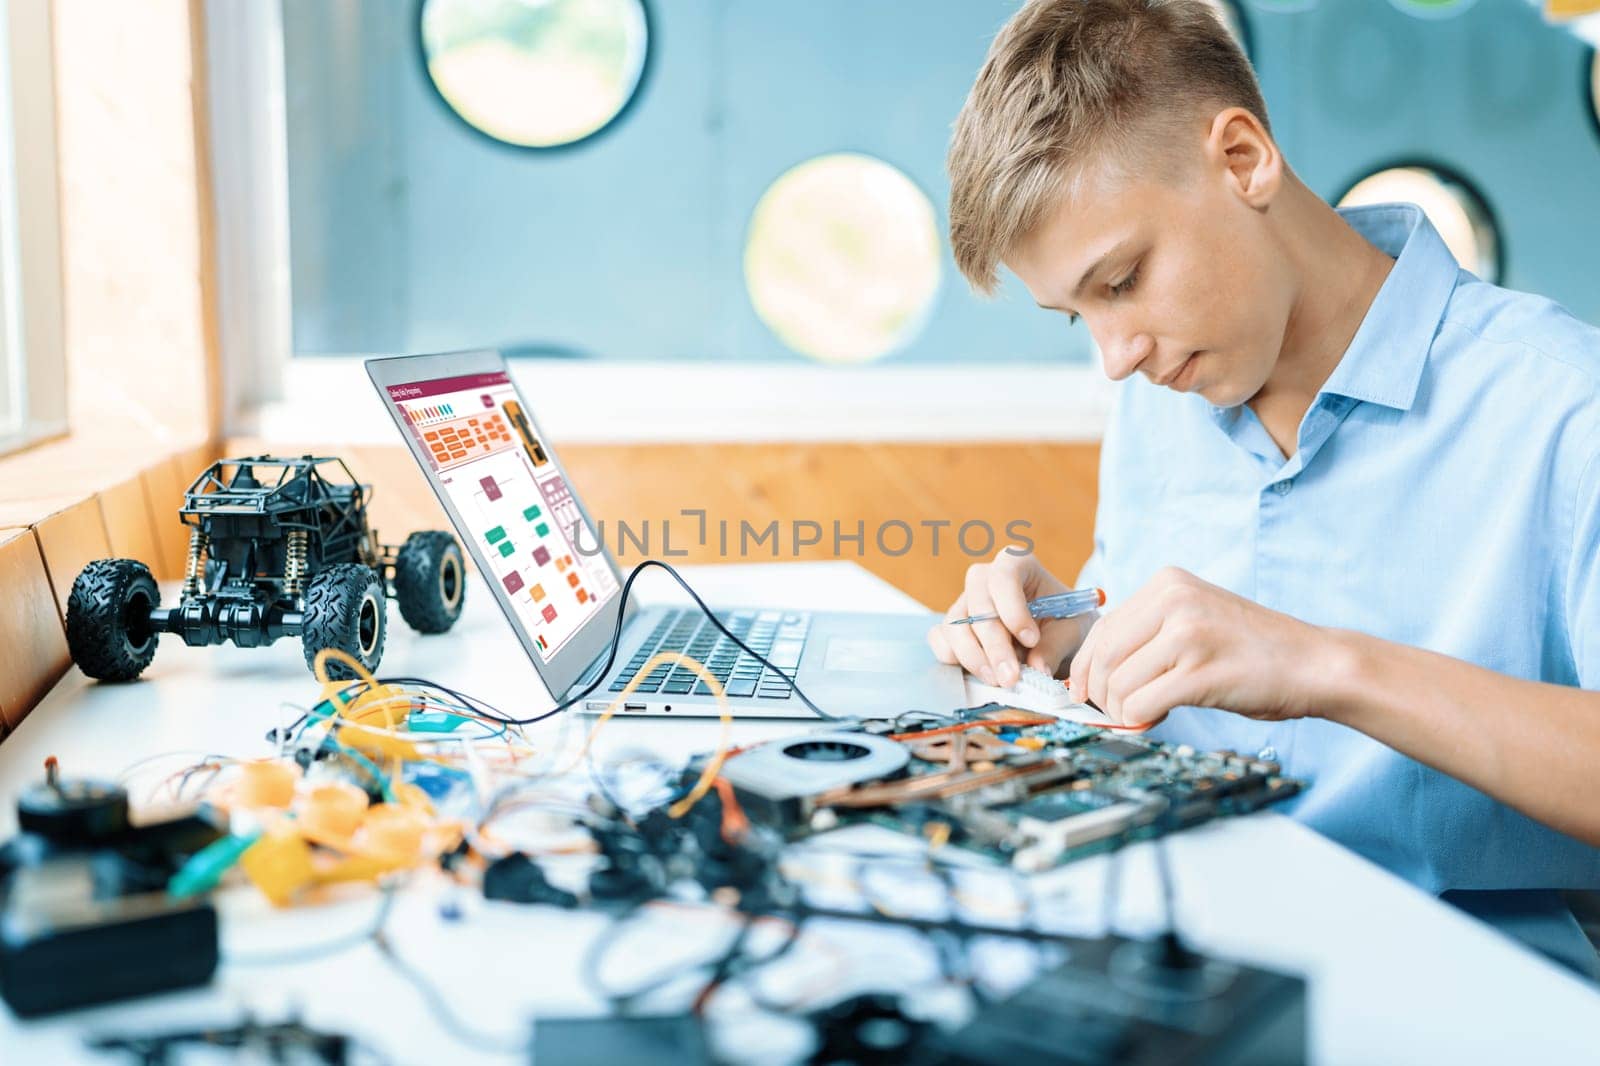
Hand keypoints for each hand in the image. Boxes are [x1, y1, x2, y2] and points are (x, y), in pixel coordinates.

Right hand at [927, 549, 1089, 686]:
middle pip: (978, 606)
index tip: (1031, 639)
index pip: (1004, 577)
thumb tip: (1036, 669)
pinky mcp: (951, 627)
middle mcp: (985, 579)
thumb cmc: (1063, 623)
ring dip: (974, 658)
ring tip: (998, 681)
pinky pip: (940, 639)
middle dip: (994, 645)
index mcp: (1017, 564)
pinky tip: (978, 673)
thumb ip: (1055, 646)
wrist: (1053, 635)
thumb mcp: (1071, 631)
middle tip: (1011, 677)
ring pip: (955, 626)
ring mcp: (964, 602)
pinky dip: (954, 659)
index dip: (1013, 609)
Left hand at [1068, 566, 1336, 728]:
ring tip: (1145, 715)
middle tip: (1112, 713)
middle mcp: (1174, 601)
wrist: (1315, 663)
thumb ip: (1149, 632)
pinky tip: (1159, 719)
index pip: (1102, 629)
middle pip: (1103, 657)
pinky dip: (1139, 721)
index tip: (1085, 692)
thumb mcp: (1195, 618)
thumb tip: (1093, 669)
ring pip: (1118, 685)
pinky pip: (1141, 705)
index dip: (1085, 667)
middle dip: (1099, 694)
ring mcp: (1188, 634)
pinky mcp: (1200, 673)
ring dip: (1122, 712)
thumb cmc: (1253, 649)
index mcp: (1168, 583)